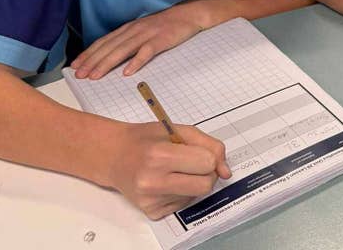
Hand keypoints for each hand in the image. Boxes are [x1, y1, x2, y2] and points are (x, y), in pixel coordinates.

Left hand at [72, 0, 206, 78]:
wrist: (189, 14)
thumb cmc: (167, 25)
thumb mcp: (144, 29)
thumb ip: (129, 40)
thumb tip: (113, 56)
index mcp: (129, 28)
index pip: (104, 41)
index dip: (89, 53)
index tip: (75, 66)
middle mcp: (135, 30)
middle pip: (109, 47)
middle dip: (92, 61)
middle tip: (79, 75)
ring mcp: (148, 34)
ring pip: (123, 50)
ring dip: (107, 63)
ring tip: (95, 76)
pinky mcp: (162, 39)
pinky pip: (147, 52)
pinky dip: (136, 62)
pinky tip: (127, 73)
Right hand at [109, 122, 230, 219]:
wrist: (115, 156)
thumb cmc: (147, 139)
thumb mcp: (179, 130)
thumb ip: (210, 146)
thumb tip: (226, 171)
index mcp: (160, 156)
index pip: (207, 163)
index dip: (208, 156)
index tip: (196, 151)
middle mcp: (153, 181)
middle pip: (205, 185)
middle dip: (207, 173)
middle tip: (193, 162)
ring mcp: (151, 200)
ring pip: (196, 195)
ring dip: (192, 182)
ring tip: (173, 169)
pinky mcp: (151, 212)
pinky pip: (183, 204)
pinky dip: (181, 192)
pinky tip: (166, 181)